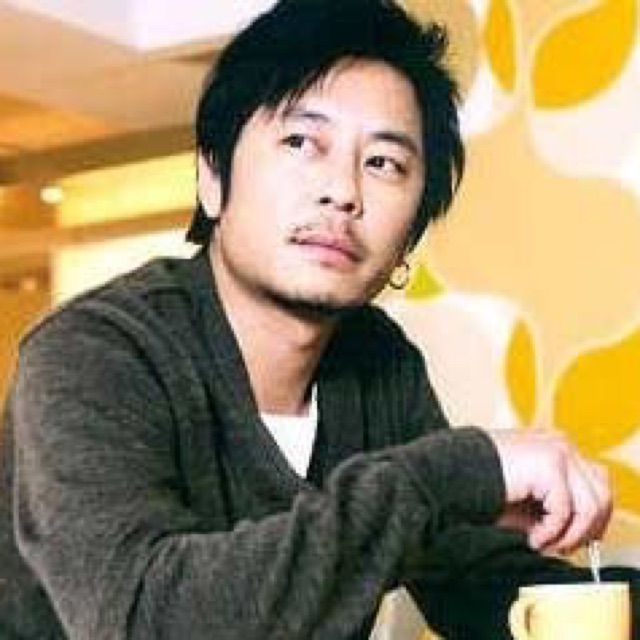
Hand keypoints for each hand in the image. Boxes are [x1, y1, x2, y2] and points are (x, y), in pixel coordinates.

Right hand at [487, 428, 611, 553]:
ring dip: (570, 533)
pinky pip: (565, 510)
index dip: (591, 517)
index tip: (576, 540)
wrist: (449, 473)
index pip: (595, 482)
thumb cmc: (479, 483)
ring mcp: (557, 450)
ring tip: (545, 542)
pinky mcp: (548, 464)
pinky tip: (533, 537)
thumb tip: (575, 532)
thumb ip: (554, 506)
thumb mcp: (526, 497)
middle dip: (586, 528)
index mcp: (554, 445)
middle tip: (562, 546)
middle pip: (600, 493)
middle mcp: (559, 443)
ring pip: (590, 504)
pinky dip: (551, 532)